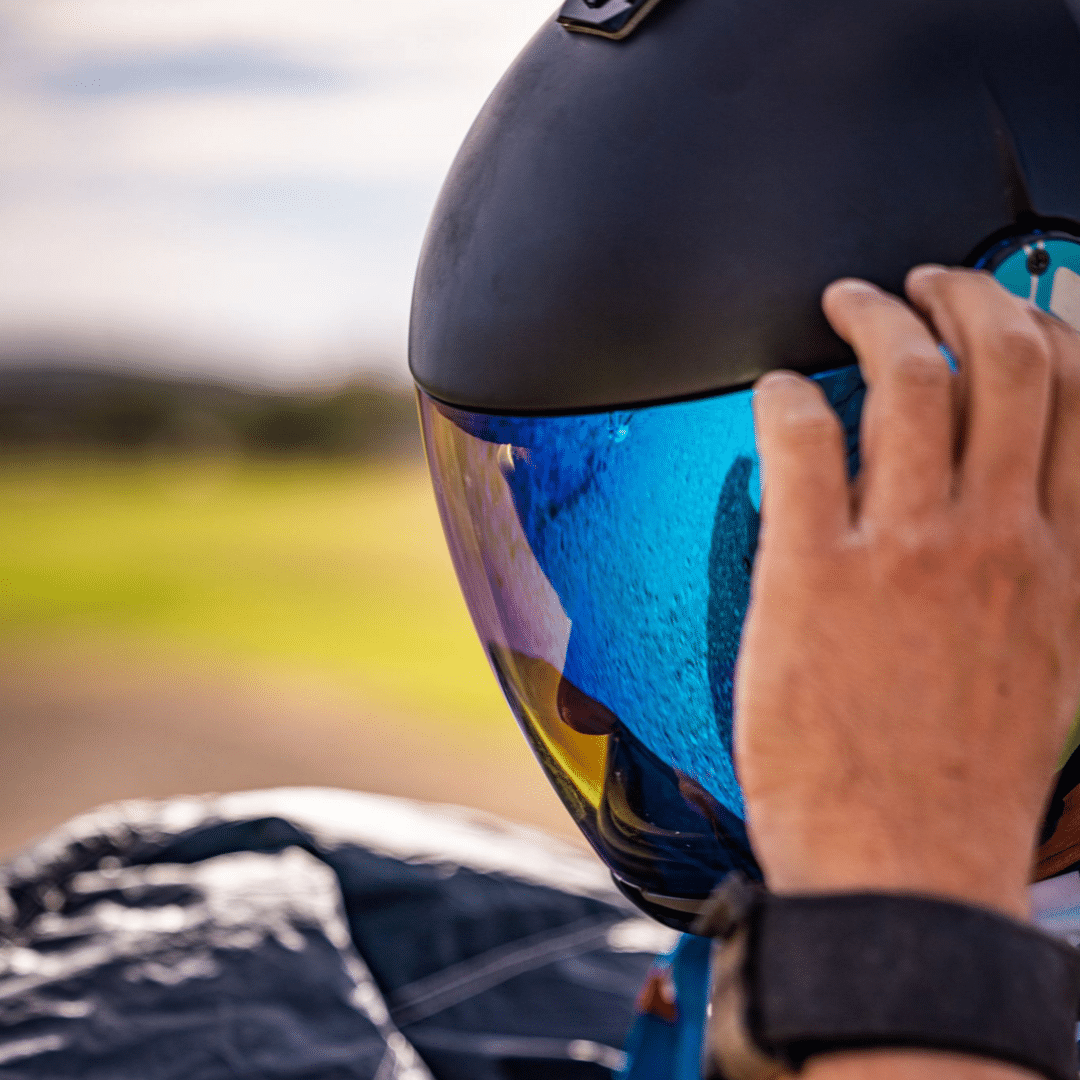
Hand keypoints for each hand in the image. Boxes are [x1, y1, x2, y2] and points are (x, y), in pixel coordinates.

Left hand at [737, 267, 1079, 921]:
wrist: (904, 870)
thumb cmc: (963, 792)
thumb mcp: (1047, 681)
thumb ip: (1038, 592)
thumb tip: (1008, 532)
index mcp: (1060, 566)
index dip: (1063, 330)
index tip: (1034, 300)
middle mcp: (997, 541)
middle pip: (1006, 365)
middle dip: (970, 297)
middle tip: (929, 280)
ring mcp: (908, 552)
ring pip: (909, 381)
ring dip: (879, 319)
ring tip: (849, 303)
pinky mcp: (814, 573)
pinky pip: (805, 441)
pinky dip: (789, 394)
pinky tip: (777, 389)